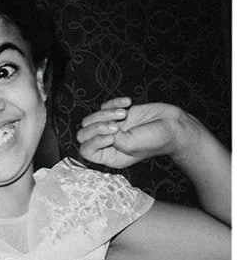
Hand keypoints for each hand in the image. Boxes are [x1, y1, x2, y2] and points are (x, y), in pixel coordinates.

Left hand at [76, 97, 200, 168]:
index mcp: (110, 156)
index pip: (86, 151)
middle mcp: (108, 143)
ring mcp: (112, 127)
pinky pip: (104, 106)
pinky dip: (114, 102)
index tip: (112, 136)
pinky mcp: (118, 113)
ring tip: (123, 113)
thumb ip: (111, 140)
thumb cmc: (156, 139)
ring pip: (91, 119)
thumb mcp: (130, 145)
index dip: (94, 141)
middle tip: (117, 124)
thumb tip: (100, 130)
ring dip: (106, 113)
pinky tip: (128, 103)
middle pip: (83, 134)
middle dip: (97, 126)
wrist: (175, 125)